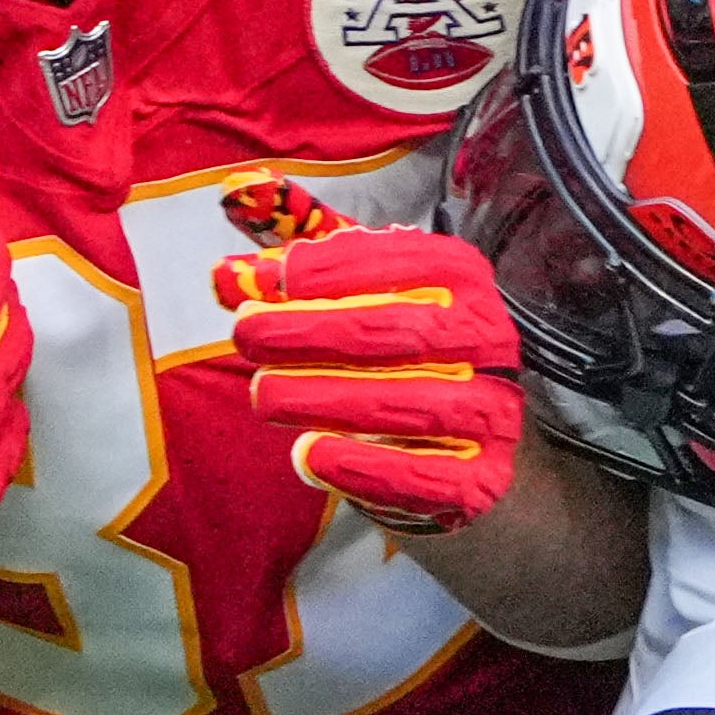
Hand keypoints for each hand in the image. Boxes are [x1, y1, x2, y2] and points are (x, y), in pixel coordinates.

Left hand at [190, 219, 528, 530]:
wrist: (454, 447)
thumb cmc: (390, 352)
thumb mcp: (352, 291)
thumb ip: (296, 263)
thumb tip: (224, 235)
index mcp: (462, 279)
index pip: (406, 263)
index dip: (334, 271)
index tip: (269, 281)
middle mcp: (488, 339)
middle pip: (401, 332)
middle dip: (315, 332)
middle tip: (248, 337)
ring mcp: (490, 412)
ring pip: (411, 405)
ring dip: (329, 399)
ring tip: (265, 397)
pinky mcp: (479, 480)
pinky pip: (423, 476)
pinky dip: (364, 467)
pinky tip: (311, 455)